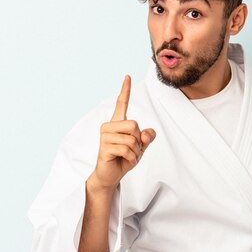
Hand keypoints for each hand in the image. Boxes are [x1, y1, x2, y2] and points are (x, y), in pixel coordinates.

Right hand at [91, 75, 155, 191]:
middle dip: (138, 140)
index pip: (122, 103)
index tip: (127, 76)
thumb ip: (147, 136)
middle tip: (132, 149)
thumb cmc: (125, 158)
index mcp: (118, 122)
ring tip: (127, 155)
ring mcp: (105, 136)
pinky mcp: (104, 147)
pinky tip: (124, 161)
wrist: (111, 175)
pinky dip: (131, 158)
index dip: (125, 90)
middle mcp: (109, 126)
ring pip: (131, 139)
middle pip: (134, 125)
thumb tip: (146, 134)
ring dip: (135, 151)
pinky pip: (127, 150)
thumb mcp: (141, 146)